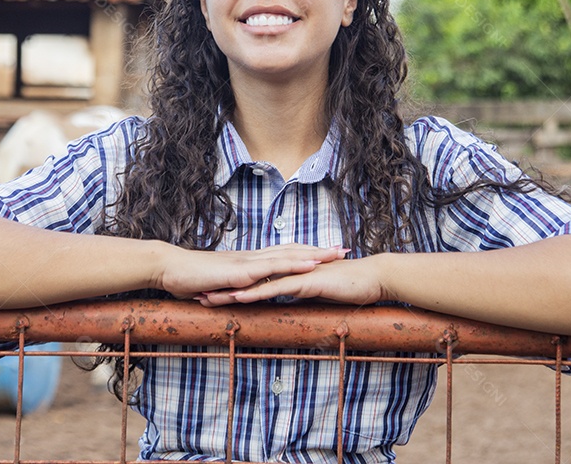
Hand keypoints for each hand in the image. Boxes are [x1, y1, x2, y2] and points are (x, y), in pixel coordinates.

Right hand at [156, 244, 347, 299]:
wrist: (170, 269)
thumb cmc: (190, 279)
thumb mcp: (219, 286)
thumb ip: (234, 289)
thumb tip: (242, 297)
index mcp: (249, 262)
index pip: (283, 255)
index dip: (306, 254)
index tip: (327, 254)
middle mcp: (253, 258)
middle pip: (292, 251)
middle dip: (319, 251)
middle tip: (344, 249)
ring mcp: (248, 263)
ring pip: (287, 256)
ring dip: (314, 255)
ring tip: (335, 255)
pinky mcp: (242, 272)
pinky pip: (272, 268)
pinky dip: (293, 265)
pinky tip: (309, 266)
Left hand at [193, 256, 388, 307]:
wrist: (374, 277)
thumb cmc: (351, 286)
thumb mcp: (321, 293)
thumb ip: (305, 294)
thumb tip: (293, 300)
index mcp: (290, 274)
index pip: (255, 281)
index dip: (232, 288)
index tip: (211, 293)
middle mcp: (288, 271)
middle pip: (248, 280)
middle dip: (222, 288)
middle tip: (196, 294)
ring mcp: (294, 275)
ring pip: (255, 284)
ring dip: (230, 292)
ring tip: (207, 298)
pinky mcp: (303, 282)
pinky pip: (275, 288)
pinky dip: (255, 293)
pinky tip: (238, 298)